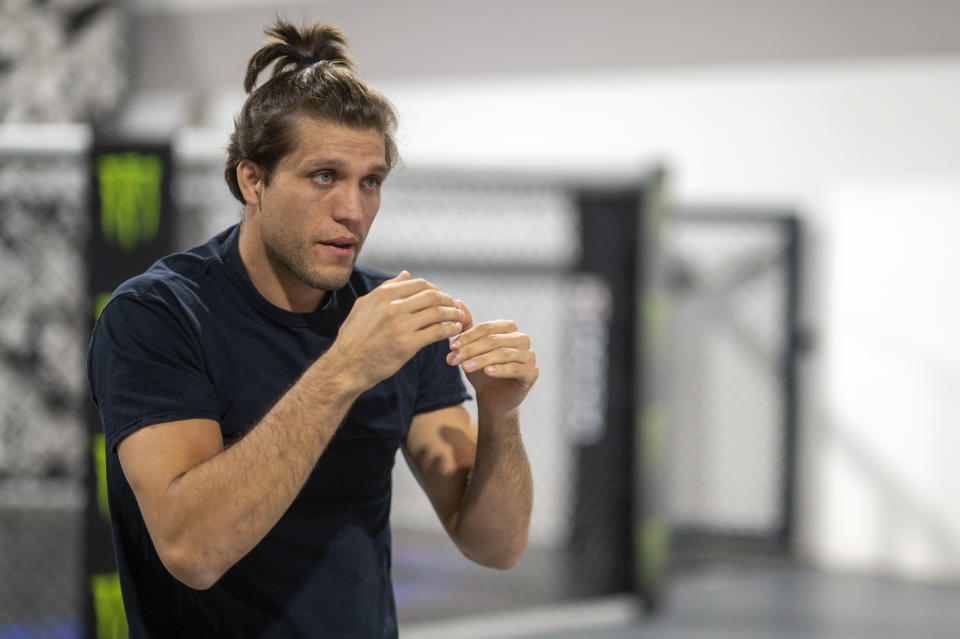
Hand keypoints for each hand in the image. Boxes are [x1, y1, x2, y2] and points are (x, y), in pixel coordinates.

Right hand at [329, 271, 462, 390]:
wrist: (346, 366)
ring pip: (438, 312)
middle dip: (448, 300)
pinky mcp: (408, 345)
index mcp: (383, 295)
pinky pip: (437, 332)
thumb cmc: (354, 337)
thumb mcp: (364, 306)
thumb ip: (386, 289)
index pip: (419, 284)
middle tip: (455, 306)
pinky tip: (454, 331)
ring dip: (453, 314)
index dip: (435, 289)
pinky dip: (450, 329)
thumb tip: (406, 274)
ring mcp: (401, 326)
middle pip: (432, 296)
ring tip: (459, 317)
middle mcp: (392, 307)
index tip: (441, 297)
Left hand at [446, 301, 537, 417]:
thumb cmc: (482, 371)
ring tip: (464, 368)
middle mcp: (522, 339)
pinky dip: (500, 369)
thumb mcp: (471, 349)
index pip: (487, 328)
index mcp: (509, 329)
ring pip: (503, 354)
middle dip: (471, 349)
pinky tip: (487, 372)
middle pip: (494, 340)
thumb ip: (467, 327)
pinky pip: (515, 368)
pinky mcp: (532, 373)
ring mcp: (529, 356)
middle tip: (453, 359)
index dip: (468, 336)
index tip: (451, 346)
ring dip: (481, 360)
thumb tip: (458, 302)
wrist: (492, 399)